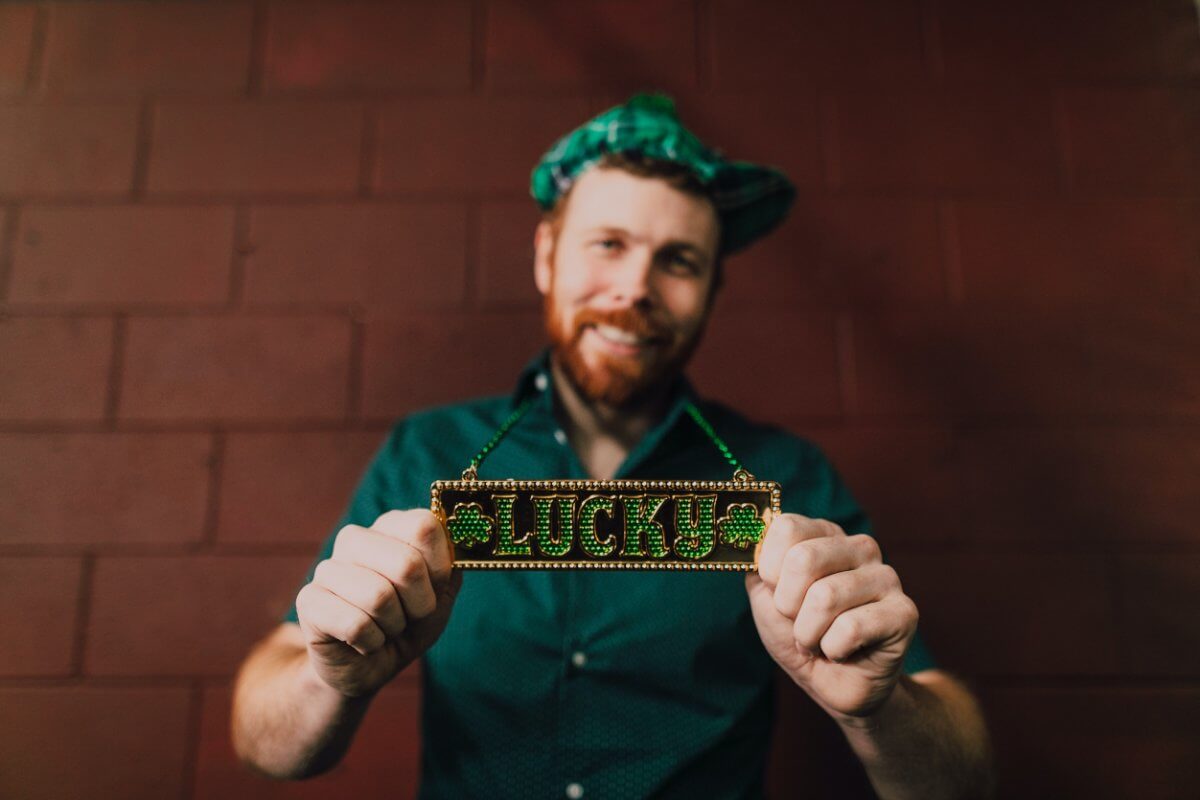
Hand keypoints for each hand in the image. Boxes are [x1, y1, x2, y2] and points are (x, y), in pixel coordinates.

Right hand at [295, 509, 461, 696]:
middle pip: (407, 563)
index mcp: (392, 526)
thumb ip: (451, 567)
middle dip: (419, 604)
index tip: (434, 588)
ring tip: (384, 628)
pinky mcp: (309, 600)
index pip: (424, 527)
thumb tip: (459, 538)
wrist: (368, 668)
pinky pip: (356, 624)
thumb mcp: (441, 597)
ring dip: (393, 626)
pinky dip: (371, 643)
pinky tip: (363, 641)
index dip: (438, 568)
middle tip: (409, 616)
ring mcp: (328, 567)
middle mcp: (356, 538)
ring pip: (379, 597)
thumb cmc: (408, 625)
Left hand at [746, 514, 917, 720]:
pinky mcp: (904, 612)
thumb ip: (756, 566)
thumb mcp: (765, 598)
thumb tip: (750, 543)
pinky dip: (833, 649)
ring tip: (818, 641)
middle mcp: (859, 547)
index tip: (776, 593)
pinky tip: (843, 651)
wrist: (834, 685)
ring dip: (808, 633)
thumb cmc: (800, 634)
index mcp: (824, 534)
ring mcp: (886, 577)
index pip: (787, 528)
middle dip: (787, 605)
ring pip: (825, 597)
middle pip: (804, 558)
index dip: (770, 569)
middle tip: (797, 622)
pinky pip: (851, 628)